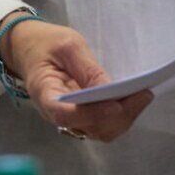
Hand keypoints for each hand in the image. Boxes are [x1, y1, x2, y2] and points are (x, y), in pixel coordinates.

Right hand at [0, 17, 153, 141]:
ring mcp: (69, 118)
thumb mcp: (67, 46)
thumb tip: (110, 89)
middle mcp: (56, 114)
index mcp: (44, 94)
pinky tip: (134, 99)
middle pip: (88, 127)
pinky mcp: (81, 116)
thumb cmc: (46, 44)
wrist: (31, 48)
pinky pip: (102, 124)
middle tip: (143, 94)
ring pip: (99, 131)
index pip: (65, 114)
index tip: (116, 106)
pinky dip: (121, 116)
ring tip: (143, 95)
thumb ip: (87, 68)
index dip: (91, 114)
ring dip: (124, 118)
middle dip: (118, 115)